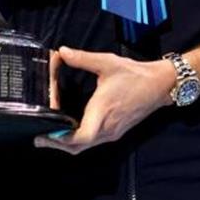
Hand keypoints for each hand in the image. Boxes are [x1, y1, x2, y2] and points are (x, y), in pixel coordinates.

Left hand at [33, 46, 175, 154]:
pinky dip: (79, 140)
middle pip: (77, 148)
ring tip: (51, 133)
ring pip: (85, 147)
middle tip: (39, 137)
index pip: (79, 138)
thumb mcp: (106, 62)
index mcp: (102, 113)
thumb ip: (82, 58)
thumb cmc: (134, 74)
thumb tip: (62, 51)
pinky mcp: (116, 131)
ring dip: (67, 144)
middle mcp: (107, 128)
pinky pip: (93, 142)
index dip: (60, 139)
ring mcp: (112, 133)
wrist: (160, 85)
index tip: (44, 133)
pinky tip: (71, 129)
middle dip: (57, 144)